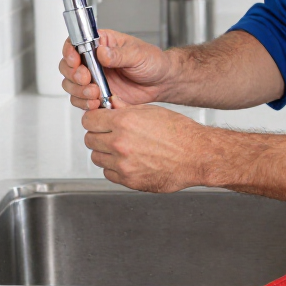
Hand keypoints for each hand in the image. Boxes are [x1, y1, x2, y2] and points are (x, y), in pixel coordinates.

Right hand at [60, 31, 172, 109]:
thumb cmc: (152, 62)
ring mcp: (94, 78)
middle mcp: (93, 61)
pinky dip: (85, 104)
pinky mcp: (97, 95)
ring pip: (71, 85)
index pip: (75, 43)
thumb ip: (119, 54)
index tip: (75, 61)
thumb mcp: (138, 54)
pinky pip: (81, 100)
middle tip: (87, 80)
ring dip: (78, 91)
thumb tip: (101, 52)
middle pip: (67, 66)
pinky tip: (97, 103)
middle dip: (73, 75)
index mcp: (101, 43)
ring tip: (95, 94)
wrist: (162, 83)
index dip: (69, 52)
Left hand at [82, 102, 207, 191]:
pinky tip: (129, 161)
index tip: (97, 121)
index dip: (93, 119)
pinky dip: (114, 168)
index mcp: (124, 122)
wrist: (196, 156)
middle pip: (90, 139)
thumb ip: (125, 109)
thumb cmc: (179, 132)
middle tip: (110, 135)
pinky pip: (108, 173)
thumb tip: (110, 105)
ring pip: (96, 157)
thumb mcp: (151, 111)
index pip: (89, 120)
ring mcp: (123, 163)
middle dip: (98, 136)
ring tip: (123, 149)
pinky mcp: (128, 180)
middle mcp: (120, 143)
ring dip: (105, 153)